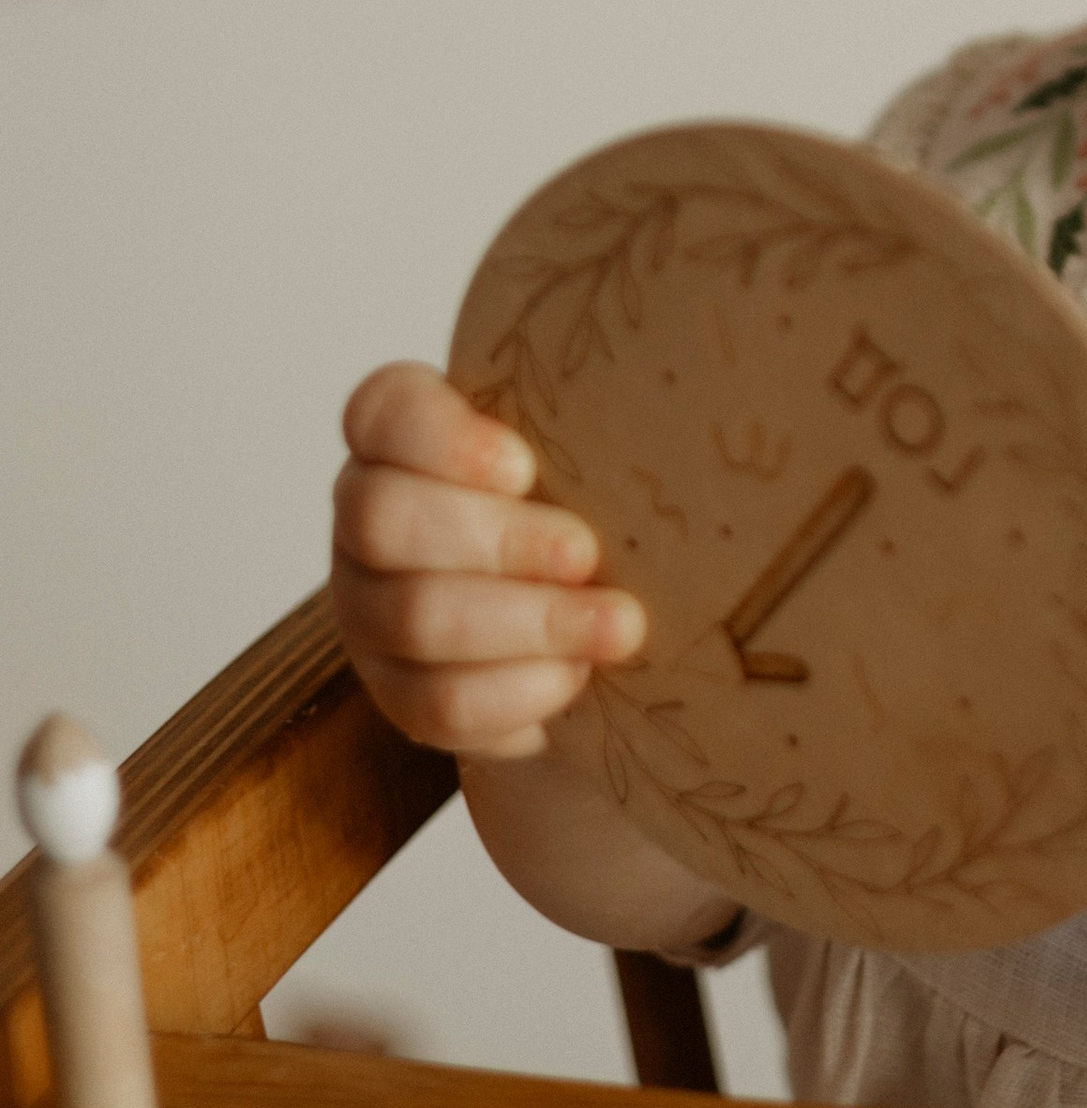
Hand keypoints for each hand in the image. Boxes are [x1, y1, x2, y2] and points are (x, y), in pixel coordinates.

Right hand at [331, 362, 644, 759]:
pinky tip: (580, 678)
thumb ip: (601, 421)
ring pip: (415, 620)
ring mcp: (368, 611)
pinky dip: (518, 692)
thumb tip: (699, 403)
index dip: (442, 439)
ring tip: (621, 626)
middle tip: (588, 553)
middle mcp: (366, 518)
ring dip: (529, 624)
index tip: (526, 466)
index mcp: (398, 438)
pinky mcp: (397, 695)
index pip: (383, 411)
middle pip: (385, 520)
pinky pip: (439, 704)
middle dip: (500, 540)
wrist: (567, 616)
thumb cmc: (580, 500)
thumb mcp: (582, 447)